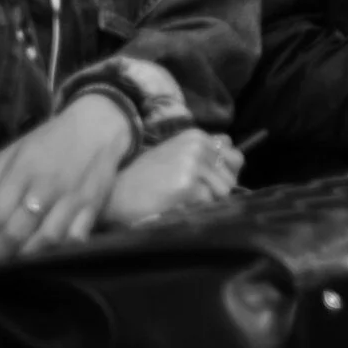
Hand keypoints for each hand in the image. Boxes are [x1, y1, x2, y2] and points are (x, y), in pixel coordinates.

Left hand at [0, 93, 133, 265]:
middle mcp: (47, 186)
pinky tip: (46, 254)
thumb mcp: (10, 153)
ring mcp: (73, 198)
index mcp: (22, 170)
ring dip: (25, 257)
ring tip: (12, 263)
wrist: (98, 126)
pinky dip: (59, 250)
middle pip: (17, 233)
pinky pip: (75, 237)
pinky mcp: (94, 205)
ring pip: (46, 240)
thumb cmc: (48, 141)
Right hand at [102, 129, 242, 228]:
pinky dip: (195, 211)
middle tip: (192, 198)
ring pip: (223, 192)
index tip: (209, 185)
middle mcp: (198, 146)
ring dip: (206, 203)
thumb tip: (235, 164)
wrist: (112, 196)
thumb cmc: (143, 181)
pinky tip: (175, 207)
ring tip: (181, 202)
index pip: (235, 156)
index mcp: (197, 137)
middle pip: (231, 177)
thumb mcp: (174, 157)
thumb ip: (204, 156)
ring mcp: (193, 164)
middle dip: (218, 191)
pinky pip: (208, 204)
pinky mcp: (187, 185)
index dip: (226, 175)